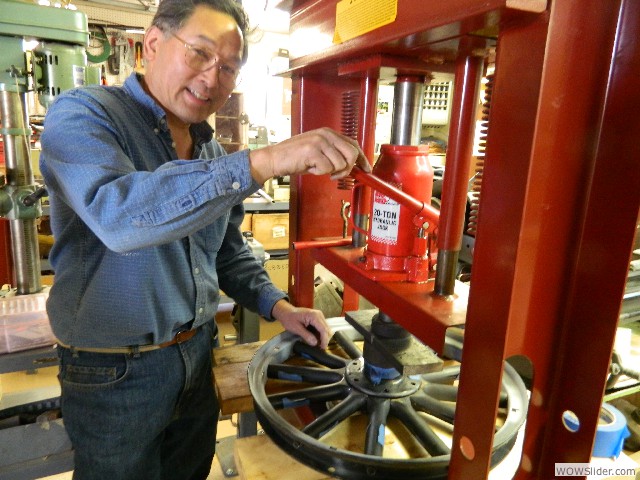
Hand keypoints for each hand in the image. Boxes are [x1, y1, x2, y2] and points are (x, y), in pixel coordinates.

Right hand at [249, 127, 370, 183]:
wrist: (274, 159)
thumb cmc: (295, 158)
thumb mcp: (318, 152)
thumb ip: (334, 154)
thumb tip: (353, 165)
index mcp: (328, 132)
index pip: (353, 144)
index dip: (362, 158)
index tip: (366, 169)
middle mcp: (325, 134)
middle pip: (352, 154)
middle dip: (347, 169)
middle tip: (335, 175)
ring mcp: (319, 142)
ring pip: (341, 164)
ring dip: (330, 172)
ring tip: (316, 168)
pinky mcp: (312, 151)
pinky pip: (327, 169)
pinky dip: (319, 173)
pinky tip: (310, 168)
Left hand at [271, 299, 331, 348]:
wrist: (286, 312)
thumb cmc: (289, 319)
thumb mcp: (296, 328)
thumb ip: (306, 335)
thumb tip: (315, 343)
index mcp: (314, 316)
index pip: (323, 329)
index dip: (324, 340)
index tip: (322, 348)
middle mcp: (319, 314)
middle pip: (326, 329)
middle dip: (324, 339)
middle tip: (320, 348)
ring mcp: (319, 315)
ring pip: (325, 328)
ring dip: (322, 337)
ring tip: (317, 344)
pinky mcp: (317, 318)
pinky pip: (321, 327)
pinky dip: (320, 333)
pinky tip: (315, 339)